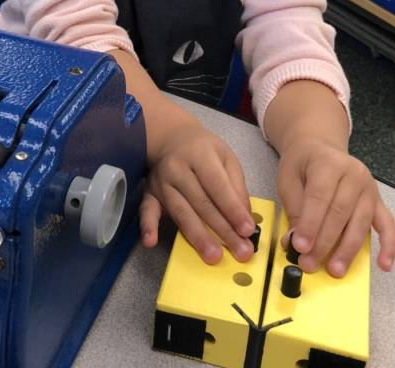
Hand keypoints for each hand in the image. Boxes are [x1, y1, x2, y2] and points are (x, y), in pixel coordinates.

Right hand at [139, 120, 255, 264]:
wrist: (172, 138)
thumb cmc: (204, 150)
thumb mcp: (226, 158)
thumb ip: (236, 186)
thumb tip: (244, 218)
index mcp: (200, 155)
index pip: (218, 186)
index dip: (233, 209)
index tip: (247, 230)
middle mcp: (178, 168)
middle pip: (202, 203)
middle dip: (222, 230)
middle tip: (240, 252)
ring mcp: (161, 182)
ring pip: (181, 212)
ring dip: (198, 237)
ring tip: (213, 256)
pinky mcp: (149, 193)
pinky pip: (146, 211)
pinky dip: (147, 227)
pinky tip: (150, 242)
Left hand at [278, 137, 394, 276]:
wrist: (320, 148)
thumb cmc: (304, 164)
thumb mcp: (288, 178)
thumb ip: (292, 208)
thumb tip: (295, 241)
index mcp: (329, 163)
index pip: (320, 197)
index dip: (310, 223)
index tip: (300, 246)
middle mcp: (354, 174)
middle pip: (341, 212)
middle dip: (325, 242)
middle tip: (310, 263)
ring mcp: (369, 188)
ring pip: (361, 223)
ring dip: (348, 250)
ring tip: (335, 269)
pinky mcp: (378, 202)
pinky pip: (388, 225)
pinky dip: (388, 246)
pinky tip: (384, 265)